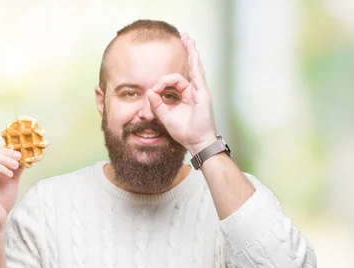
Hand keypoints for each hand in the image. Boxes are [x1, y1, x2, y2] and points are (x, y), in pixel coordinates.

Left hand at [146, 34, 217, 154]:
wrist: (196, 142)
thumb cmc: (184, 132)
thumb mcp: (165, 116)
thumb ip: (157, 104)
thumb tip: (149, 91)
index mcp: (186, 97)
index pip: (174, 81)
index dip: (161, 83)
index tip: (154, 90)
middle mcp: (194, 92)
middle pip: (190, 68)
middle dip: (187, 53)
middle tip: (184, 39)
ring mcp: (200, 92)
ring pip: (195, 68)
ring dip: (192, 53)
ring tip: (189, 40)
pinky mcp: (203, 94)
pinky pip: (197, 75)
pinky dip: (195, 63)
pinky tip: (194, 53)